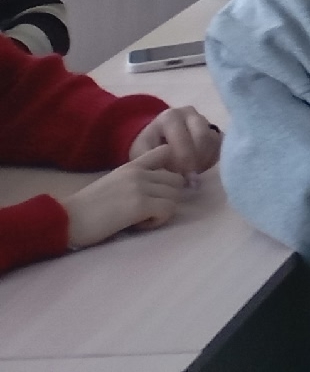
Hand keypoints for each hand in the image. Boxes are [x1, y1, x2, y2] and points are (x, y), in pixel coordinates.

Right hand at [63, 152, 187, 247]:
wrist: (65, 219)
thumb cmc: (86, 208)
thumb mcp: (114, 183)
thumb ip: (136, 180)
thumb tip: (159, 189)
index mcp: (132, 166)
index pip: (166, 151)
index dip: (170, 170)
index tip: (161, 188)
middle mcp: (139, 172)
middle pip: (176, 180)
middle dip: (167, 197)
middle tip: (147, 211)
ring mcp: (140, 187)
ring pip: (175, 195)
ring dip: (162, 210)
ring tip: (141, 219)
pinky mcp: (139, 205)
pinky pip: (168, 209)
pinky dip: (158, 220)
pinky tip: (139, 225)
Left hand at [130, 107, 221, 175]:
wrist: (154, 140)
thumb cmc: (147, 150)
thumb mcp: (142, 156)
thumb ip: (157, 164)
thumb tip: (179, 176)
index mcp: (170, 117)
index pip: (183, 140)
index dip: (182, 162)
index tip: (177, 178)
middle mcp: (190, 113)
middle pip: (203, 137)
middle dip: (196, 161)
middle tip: (188, 179)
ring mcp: (204, 119)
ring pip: (214, 141)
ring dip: (205, 160)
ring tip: (193, 173)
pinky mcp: (213, 128)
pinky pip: (220, 144)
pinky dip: (212, 158)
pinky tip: (200, 167)